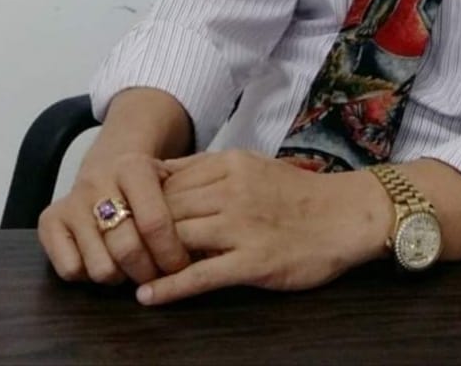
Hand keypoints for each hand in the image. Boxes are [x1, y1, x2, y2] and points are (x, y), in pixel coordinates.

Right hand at [39, 151, 191, 286]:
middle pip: (127, 249)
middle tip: (159, 275)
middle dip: (148, 271)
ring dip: (121, 277)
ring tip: (134, 269)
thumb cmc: (147, 179)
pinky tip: (106, 262)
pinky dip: (90, 276)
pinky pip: (69, 270)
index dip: (171, 252)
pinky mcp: (49, 220)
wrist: (109, 159)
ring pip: (99, 266)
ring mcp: (72, 202)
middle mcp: (98, 182)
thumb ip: (185, 205)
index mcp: (133, 168)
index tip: (183, 267)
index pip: (155, 222)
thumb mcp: (170, 178)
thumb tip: (205, 247)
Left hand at [135, 150, 390, 304]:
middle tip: (114, 250)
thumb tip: (161, 175)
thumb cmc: (299, 193)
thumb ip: (212, 169)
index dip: (140, 200)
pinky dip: (170, 288)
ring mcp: (242, 226)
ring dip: (148, 260)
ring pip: (178, 239)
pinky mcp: (254, 261)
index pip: (168, 179)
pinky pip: (201, 276)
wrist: (346, 215)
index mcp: (231, 163)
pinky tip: (149, 297)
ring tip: (124, 275)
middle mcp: (233, 190)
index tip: (121, 217)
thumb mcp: (253, 166)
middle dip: (137, 230)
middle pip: (166, 209)